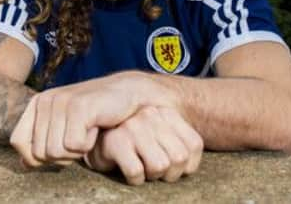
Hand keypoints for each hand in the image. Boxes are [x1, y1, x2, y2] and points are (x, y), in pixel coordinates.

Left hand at [10, 72, 160, 166]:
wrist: (126, 93)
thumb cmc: (95, 113)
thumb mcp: (64, 126)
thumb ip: (43, 140)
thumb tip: (24, 163)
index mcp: (37, 103)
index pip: (17, 142)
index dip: (36, 156)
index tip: (59, 147)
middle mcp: (45, 100)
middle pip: (38, 153)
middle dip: (61, 155)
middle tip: (79, 138)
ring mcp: (61, 101)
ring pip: (55, 152)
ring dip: (76, 151)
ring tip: (87, 131)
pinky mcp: (78, 107)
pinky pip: (74, 146)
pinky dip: (88, 144)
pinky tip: (96, 127)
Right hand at [84, 106, 202, 185]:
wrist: (97, 140)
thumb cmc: (136, 145)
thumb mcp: (163, 137)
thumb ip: (181, 143)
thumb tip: (188, 163)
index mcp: (165, 111)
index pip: (194, 145)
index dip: (186, 164)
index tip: (170, 163)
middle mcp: (149, 114)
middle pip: (178, 158)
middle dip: (168, 172)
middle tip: (153, 167)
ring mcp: (132, 127)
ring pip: (159, 165)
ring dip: (151, 175)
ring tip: (141, 165)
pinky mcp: (115, 142)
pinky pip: (136, 172)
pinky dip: (134, 179)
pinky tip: (128, 169)